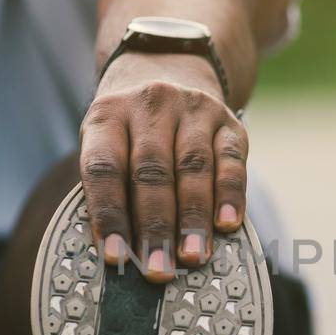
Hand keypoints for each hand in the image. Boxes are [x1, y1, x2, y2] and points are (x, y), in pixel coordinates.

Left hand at [79, 53, 247, 282]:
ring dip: (193, 219)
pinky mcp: (229, 121)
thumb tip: (119, 254)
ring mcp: (192, 109)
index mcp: (107, 115)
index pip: (104, 168)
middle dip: (155, 226)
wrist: (170, 64)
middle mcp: (150, 105)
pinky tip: (228, 225)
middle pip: (152, 172)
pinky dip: (230, 195)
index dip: (108, 214)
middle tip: (157, 270)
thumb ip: (111, 187)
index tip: (114, 257)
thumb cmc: (130, 129)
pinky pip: (231, 160)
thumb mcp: (107, 140)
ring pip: (193, 168)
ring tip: (192, 258)